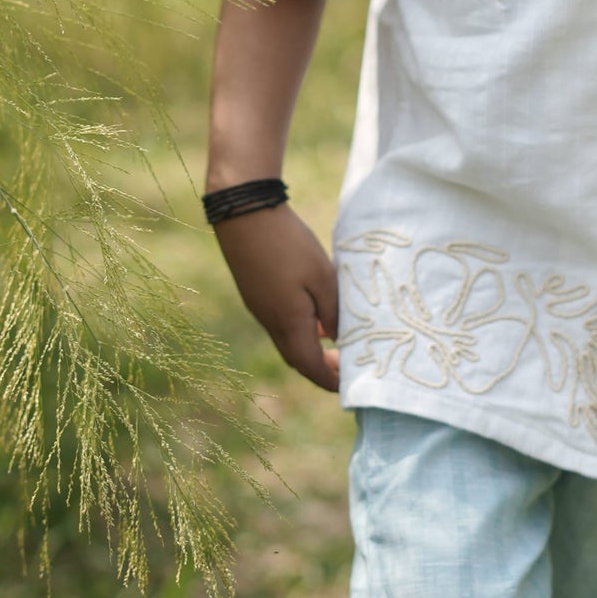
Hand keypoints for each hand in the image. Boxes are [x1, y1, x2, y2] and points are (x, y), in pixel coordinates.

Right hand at [213, 204, 339, 389]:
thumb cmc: (289, 244)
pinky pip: (281, 323)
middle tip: (348, 364)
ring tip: (337, 342)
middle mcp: (271, 322)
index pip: (310, 367)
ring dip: (311, 348)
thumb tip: (337, 339)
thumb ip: (332, 311)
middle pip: (298, 358)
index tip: (351, 383)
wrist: (244, 214)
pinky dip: (301, 329)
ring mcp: (260, 308)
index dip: (331, 380)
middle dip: (322, 368)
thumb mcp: (322, 277)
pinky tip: (317, 315)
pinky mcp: (256, 294)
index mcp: (288, 323)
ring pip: (288, 340)